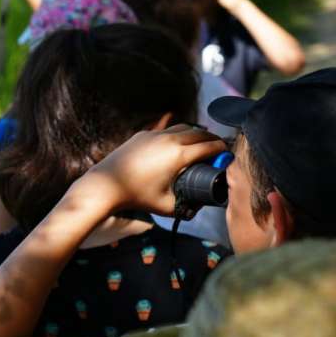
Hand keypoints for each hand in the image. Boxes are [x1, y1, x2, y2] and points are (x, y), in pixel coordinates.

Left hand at [80, 124, 226, 214]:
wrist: (107, 184)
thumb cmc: (137, 197)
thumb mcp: (167, 206)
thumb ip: (187, 207)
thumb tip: (198, 208)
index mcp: (179, 155)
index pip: (209, 146)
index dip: (222, 149)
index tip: (228, 153)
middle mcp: (169, 139)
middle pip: (199, 133)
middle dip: (212, 139)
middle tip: (218, 147)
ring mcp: (155, 134)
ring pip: (183, 127)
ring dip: (195, 133)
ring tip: (201, 142)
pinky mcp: (143, 134)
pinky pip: (166, 130)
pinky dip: (177, 134)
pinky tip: (178, 141)